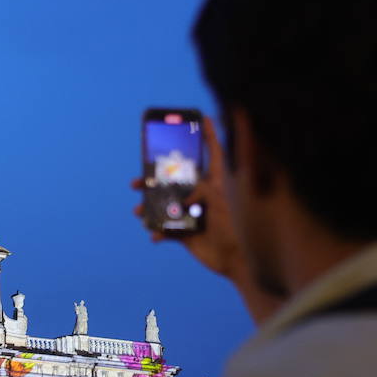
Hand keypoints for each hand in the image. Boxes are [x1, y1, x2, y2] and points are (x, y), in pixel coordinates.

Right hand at [133, 115, 282, 324]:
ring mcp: (193, 214)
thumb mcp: (226, 198)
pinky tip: (154, 235)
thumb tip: (190, 176)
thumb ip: (207, 184)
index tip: (203, 116)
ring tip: (138, 212)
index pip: (213, 153)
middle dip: (154, 178)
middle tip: (136, 181)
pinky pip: (166, 230)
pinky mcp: (187, 234)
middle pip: (176, 179)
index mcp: (217, 182)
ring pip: (165, 205)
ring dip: (149, 208)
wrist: (239, 261)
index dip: (209, 134)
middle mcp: (203, 194)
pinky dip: (158, 232)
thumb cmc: (240, 228)